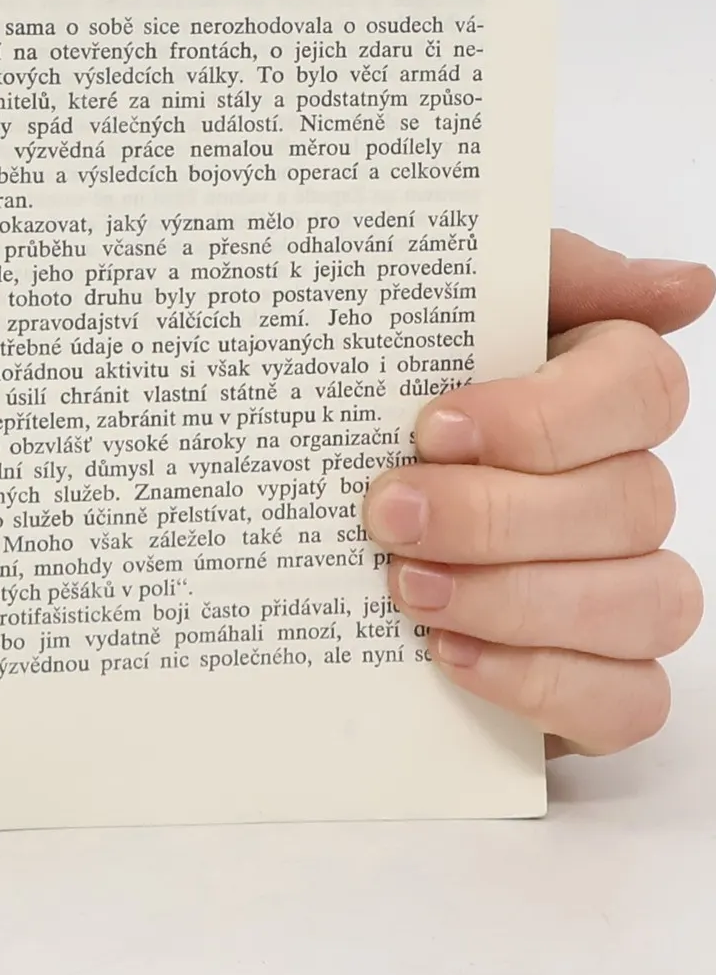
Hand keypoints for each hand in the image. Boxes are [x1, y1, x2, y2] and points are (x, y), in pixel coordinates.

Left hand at [364, 232, 710, 755]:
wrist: (297, 523)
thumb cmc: (380, 412)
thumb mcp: (423, 312)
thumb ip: (539, 275)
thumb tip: (683, 286)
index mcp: (595, 391)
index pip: (641, 387)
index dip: (544, 414)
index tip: (434, 426)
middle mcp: (625, 488)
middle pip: (628, 501)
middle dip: (497, 514)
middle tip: (390, 514)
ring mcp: (625, 588)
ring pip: (643, 600)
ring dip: (516, 598)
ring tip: (406, 589)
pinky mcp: (603, 682)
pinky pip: (630, 699)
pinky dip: (541, 681)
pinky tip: (450, 655)